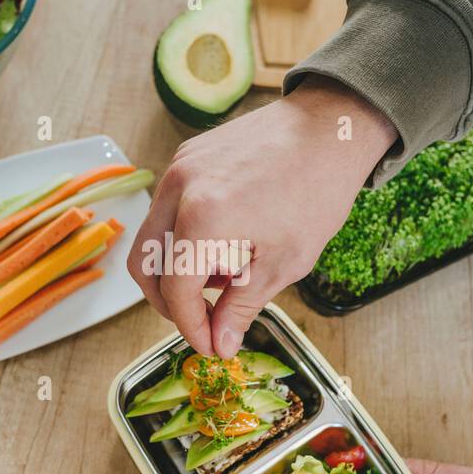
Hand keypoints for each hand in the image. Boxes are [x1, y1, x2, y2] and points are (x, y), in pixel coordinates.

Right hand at [128, 77, 395, 356]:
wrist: (329, 128)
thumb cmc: (316, 191)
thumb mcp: (284, 262)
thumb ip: (242, 306)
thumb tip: (220, 343)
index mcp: (202, 219)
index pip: (176, 291)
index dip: (191, 327)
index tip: (211, 345)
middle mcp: (179, 189)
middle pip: (143, 264)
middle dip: (169, 301)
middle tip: (203, 319)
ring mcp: (178, 168)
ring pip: (152, 234)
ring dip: (178, 267)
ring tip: (225, 274)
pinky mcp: (186, 156)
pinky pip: (168, 206)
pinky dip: (185, 234)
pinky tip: (227, 240)